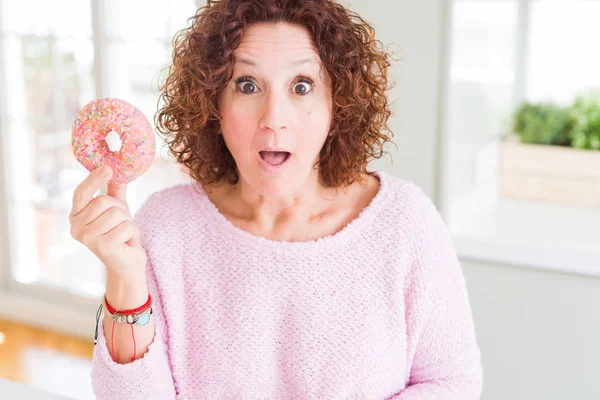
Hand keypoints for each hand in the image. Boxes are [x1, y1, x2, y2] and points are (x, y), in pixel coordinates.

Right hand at [69, 165, 146, 280]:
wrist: (126, 264)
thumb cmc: (119, 234)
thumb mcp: (116, 209)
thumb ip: (113, 191)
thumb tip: (116, 168)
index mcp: (76, 216)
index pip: (81, 193)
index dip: (93, 179)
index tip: (108, 168)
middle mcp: (76, 228)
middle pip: (103, 201)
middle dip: (120, 208)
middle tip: (121, 222)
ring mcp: (88, 239)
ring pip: (116, 213)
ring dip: (128, 221)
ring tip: (124, 233)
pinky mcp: (104, 247)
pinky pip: (126, 226)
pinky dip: (133, 232)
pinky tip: (128, 242)